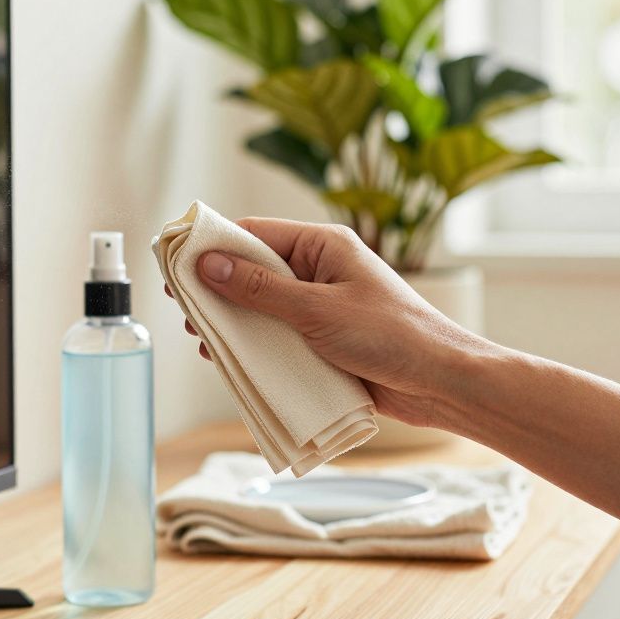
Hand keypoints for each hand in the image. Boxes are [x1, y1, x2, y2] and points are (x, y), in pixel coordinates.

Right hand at [172, 218, 493, 428]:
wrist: (442, 384)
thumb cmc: (392, 336)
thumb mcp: (317, 310)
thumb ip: (260, 289)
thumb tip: (208, 264)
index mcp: (323, 245)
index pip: (255, 234)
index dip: (214, 249)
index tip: (177, 267)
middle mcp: (320, 271)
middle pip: (254, 272)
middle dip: (219, 293)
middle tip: (187, 315)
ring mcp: (322, 307)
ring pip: (263, 309)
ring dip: (235, 325)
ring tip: (204, 343)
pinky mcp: (324, 342)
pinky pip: (279, 338)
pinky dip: (255, 348)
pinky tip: (232, 363)